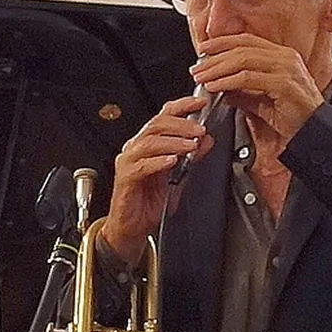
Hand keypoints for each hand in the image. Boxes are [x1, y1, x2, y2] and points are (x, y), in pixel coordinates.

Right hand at [105, 93, 215, 262]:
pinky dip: (158, 161)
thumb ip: (192, 158)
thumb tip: (206, 140)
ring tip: (191, 146)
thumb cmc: (148, 203)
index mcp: (147, 144)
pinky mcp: (125, 178)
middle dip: (181, 125)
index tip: (200, 104)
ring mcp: (128, 162)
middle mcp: (136, 149)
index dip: (181, 107)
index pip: (163, 116)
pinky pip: (142, 165)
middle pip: (156, 125)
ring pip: (150, 142)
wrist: (132, 228)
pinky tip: (172, 161)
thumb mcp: (177, 176)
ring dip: (173, 142)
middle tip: (199, 130)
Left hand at [190, 32, 325, 138]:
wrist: (314, 132)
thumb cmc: (293, 118)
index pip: (247, 40)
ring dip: (217, 68)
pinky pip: (249, 77)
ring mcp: (286, 68)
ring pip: (243, 59)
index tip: (203, 50)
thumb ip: (242, 92)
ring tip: (202, 77)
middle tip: (196, 68)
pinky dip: (228, 81)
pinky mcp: (284, 83)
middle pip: (242, 47)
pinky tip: (216, 87)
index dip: (222, 42)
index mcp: (281, 56)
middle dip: (214, 57)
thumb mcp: (261, 101)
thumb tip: (221, 87)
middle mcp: (285, 57)